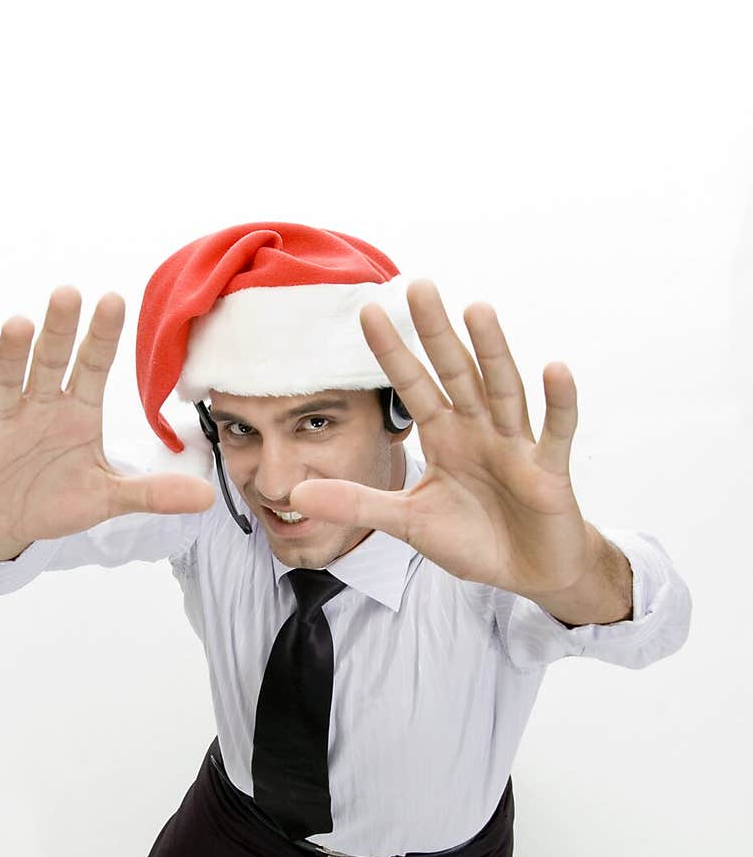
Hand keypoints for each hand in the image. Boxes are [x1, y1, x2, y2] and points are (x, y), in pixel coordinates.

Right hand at [0, 286, 215, 558]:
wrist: (3, 527)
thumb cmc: (53, 500)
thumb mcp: (108, 498)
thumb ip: (153, 493)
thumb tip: (208, 496)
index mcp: (76, 413)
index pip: (93, 367)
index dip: (103, 337)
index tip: (115, 299)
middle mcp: (40, 407)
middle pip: (51, 362)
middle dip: (61, 330)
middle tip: (70, 293)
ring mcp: (4, 423)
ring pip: (7, 381)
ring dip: (11, 355)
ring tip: (18, 324)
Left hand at [288, 280, 593, 597]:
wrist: (528, 570)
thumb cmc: (474, 538)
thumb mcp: (408, 522)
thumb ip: (358, 504)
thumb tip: (298, 497)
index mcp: (445, 437)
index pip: (412, 386)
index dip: (391, 352)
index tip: (366, 311)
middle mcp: (478, 430)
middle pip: (456, 373)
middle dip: (436, 332)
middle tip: (418, 285)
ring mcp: (516, 446)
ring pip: (503, 390)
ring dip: (492, 352)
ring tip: (478, 309)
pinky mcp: (549, 471)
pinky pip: (556, 432)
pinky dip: (559, 403)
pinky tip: (555, 369)